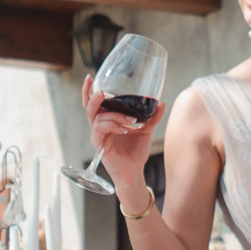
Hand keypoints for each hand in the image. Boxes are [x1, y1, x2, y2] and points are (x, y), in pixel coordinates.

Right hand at [82, 73, 163, 192]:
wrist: (134, 172)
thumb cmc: (135, 152)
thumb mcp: (146, 131)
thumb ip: (152, 117)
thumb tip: (161, 102)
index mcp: (107, 120)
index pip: (94, 103)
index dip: (89, 90)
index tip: (90, 77)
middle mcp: (99, 126)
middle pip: (89, 107)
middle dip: (93, 97)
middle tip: (102, 91)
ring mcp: (98, 135)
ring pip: (98, 117)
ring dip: (115, 115)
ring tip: (131, 120)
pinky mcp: (99, 145)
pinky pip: (100, 129)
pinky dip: (112, 126)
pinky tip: (124, 129)